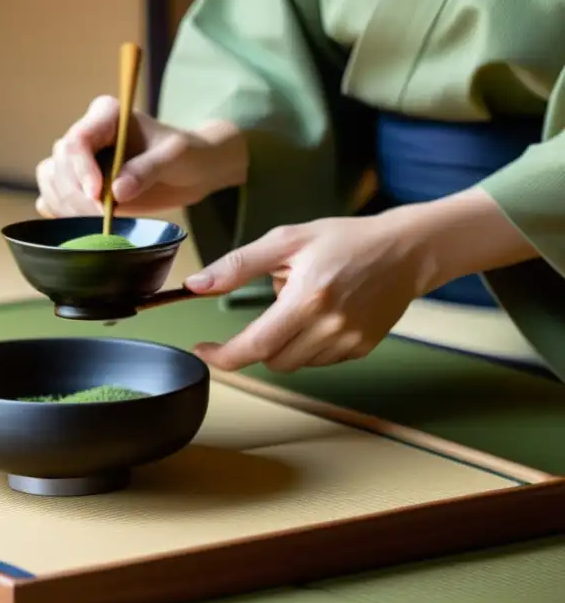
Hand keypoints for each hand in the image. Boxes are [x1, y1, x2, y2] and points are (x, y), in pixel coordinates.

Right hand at [35, 95, 246, 216]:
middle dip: (78, 194)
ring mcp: (78, 160)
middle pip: (60, 163)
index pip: (77, 140)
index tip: (98, 195)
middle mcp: (86, 134)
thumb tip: (116, 192)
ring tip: (100, 220)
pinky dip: (62, 212)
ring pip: (51, 180)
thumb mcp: (173, 157)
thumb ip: (146, 170)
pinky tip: (85, 221)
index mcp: (105, 115)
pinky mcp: (77, 184)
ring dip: (68, 205)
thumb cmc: (185, 154)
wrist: (190, 171)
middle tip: (105, 215)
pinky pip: (52, 196)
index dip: (81, 169)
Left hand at [184, 210, 437, 372]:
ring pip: (295, 363)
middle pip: (272, 359)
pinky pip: (319, 360)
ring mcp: (348, 341)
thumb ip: (238, 265)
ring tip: (306, 303)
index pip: (255, 345)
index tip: (203, 350)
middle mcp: (329, 327)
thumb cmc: (345, 240)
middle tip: (275, 304)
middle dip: (258, 342)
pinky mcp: (361, 348)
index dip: (224, 356)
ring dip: (285, 343)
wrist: (406, 250)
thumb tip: (196, 284)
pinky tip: (322, 315)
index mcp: (306, 299)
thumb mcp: (287, 241)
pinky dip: (309, 345)